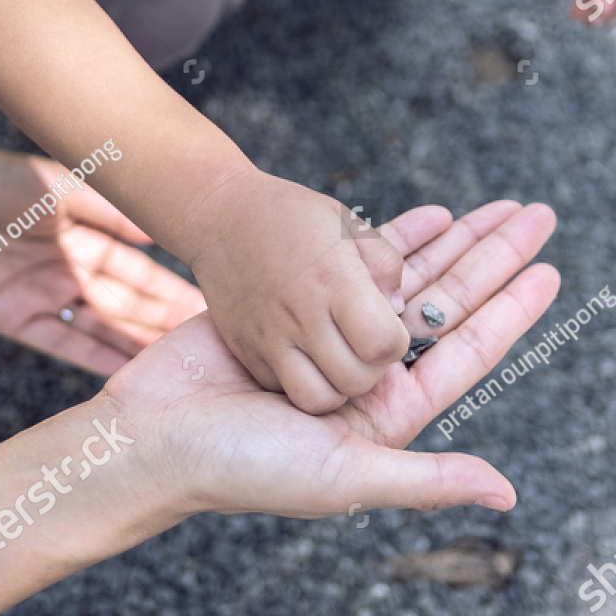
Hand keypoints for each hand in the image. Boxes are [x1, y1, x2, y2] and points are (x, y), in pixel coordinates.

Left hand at [0, 145, 205, 373]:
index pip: (141, 271)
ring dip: (136, 349)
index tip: (213, 309)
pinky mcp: (12, 319)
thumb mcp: (60, 187)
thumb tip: (161, 232)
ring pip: (101, 329)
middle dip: (165, 327)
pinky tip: (124, 375)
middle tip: (212, 351)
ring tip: (177, 371)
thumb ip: (109, 213)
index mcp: (86, 237)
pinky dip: (91, 359)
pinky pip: (60, 343)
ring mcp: (44, 298)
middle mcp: (72, 271)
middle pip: (127, 305)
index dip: (173, 292)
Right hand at [106, 200, 559, 518]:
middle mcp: (370, 376)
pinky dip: (393, 238)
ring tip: (497, 203)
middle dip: (494, 260)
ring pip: (409, 280)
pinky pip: (357, 265)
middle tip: (539, 214)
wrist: (150, 438)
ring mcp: (333, 340)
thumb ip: (428, 481)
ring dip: (453, 241)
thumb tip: (508, 493)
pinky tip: (427, 213)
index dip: (511, 309)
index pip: (467, 350)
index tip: (550, 268)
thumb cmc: (243, 469)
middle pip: (448, 305)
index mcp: (391, 414)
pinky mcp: (296, 313)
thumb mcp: (344, 477)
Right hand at [186, 170, 412, 414]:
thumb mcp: (350, 225)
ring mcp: (269, 338)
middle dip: (371, 368)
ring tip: (336, 358)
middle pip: (357, 379)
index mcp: (333, 280)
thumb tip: (396, 312)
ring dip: (336, 384)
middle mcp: (300, 315)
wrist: (219, 216)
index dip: (394, 340)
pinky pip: (283, 388)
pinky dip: (299, 380)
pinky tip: (303, 354)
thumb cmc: (293, 216)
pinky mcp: (246, 350)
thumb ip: (386, 267)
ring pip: (318, 399)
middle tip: (362, 344)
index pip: (384, 342)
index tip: (385, 324)